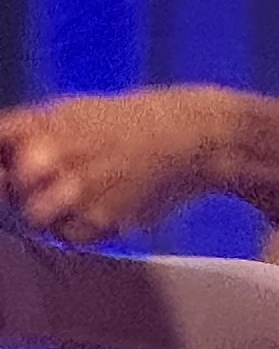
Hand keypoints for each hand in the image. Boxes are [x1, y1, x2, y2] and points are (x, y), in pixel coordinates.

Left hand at [0, 87, 250, 242]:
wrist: (190, 137)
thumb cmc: (127, 123)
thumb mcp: (69, 111)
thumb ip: (24, 131)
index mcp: (41, 125)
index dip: (2, 167)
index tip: (10, 173)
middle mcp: (51, 157)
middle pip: (9, 192)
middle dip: (23, 191)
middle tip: (49, 184)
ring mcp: (75, 192)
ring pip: (35, 219)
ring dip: (51, 213)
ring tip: (78, 197)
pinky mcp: (99, 220)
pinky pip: (70, 236)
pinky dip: (81, 227)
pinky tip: (104, 204)